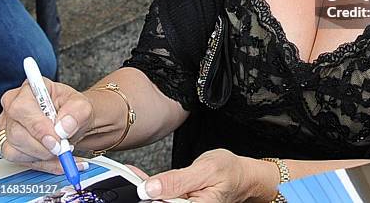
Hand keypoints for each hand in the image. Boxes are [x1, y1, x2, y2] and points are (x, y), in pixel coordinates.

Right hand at [0, 78, 93, 172]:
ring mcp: (9, 128)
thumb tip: (64, 127)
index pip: (22, 107)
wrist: (73, 121)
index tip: (55, 137)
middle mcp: (13, 107)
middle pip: (17, 132)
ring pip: (15, 150)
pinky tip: (57, 160)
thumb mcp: (82, 105)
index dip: (37, 125)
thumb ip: (76, 112)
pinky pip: (20, 161)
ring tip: (62, 150)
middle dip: (42, 145)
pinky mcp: (10, 146)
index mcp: (29, 90)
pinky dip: (42, 164)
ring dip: (42, 155)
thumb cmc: (72, 109)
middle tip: (61, 147)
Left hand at [136, 149, 278, 202]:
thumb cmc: (229, 171)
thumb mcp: (205, 170)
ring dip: (144, 191)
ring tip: (131, 176)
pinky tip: (140, 179)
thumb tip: (149, 188)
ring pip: (157, 201)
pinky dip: (150, 188)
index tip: (133, 186)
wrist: (240, 175)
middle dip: (143, 194)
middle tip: (129, 177)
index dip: (146, 198)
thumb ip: (177, 181)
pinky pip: (162, 198)